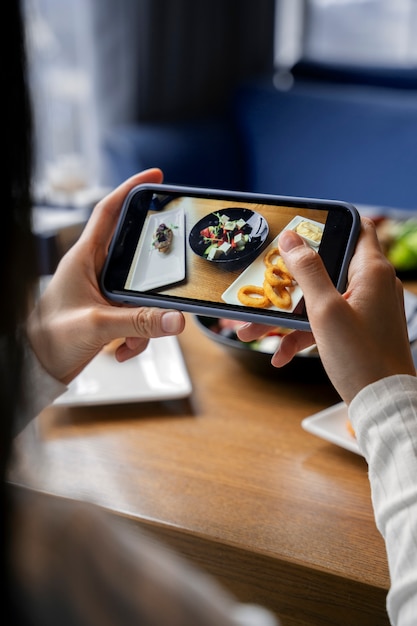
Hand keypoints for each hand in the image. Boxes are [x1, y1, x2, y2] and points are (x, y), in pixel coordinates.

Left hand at [27, 169, 184, 384]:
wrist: (38, 366)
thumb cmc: (51, 337)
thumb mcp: (98, 325)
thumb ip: (139, 322)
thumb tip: (175, 318)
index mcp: (83, 258)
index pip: (109, 212)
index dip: (131, 189)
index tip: (156, 177)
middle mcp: (94, 270)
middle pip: (135, 255)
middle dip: (154, 272)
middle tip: (172, 269)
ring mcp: (102, 292)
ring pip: (140, 293)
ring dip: (144, 320)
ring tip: (130, 341)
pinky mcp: (108, 312)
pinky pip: (136, 316)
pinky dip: (136, 336)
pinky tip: (122, 351)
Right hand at [238, 218, 414, 403]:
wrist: (382, 404)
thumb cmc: (361, 357)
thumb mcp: (326, 311)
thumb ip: (307, 272)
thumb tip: (291, 239)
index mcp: (371, 271)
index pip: (356, 227)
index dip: (328, 223)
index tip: (298, 228)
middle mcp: (371, 285)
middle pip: (325, 268)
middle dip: (288, 281)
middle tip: (263, 283)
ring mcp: (364, 309)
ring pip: (318, 300)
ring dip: (285, 315)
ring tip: (251, 329)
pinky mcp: (356, 330)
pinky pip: (324, 323)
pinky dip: (302, 334)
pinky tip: (279, 354)